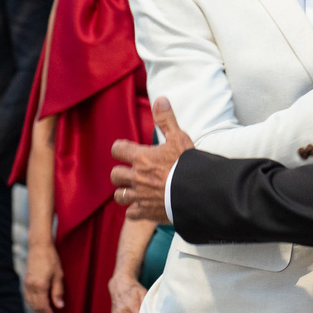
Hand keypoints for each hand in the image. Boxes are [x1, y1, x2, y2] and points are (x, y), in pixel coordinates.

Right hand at [23, 241, 63, 312]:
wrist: (39, 246)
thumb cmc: (51, 258)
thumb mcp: (58, 275)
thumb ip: (58, 292)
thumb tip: (59, 306)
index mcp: (39, 286)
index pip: (43, 306)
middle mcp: (30, 286)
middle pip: (35, 306)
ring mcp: (26, 283)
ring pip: (30, 302)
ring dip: (38, 309)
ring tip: (47, 312)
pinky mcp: (25, 281)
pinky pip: (27, 296)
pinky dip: (33, 303)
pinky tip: (39, 303)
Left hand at [112, 97, 193, 222]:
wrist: (197, 191)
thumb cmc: (188, 164)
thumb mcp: (179, 137)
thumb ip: (166, 119)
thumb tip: (160, 99)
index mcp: (141, 157)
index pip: (117, 149)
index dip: (120, 148)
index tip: (125, 149)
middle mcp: (136, 177)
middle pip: (115, 175)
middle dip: (120, 173)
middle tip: (130, 172)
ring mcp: (140, 196)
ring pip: (119, 196)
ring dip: (124, 193)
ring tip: (132, 190)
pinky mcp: (147, 212)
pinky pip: (131, 213)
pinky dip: (134, 210)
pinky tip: (141, 207)